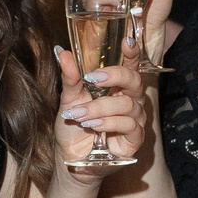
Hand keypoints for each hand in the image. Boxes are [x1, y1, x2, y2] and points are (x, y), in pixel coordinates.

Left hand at [52, 40, 149, 174]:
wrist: (70, 156)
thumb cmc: (73, 126)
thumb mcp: (69, 99)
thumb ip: (70, 77)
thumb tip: (62, 52)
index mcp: (117, 88)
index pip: (130, 66)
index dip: (133, 53)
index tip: (127, 41)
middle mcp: (130, 101)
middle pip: (134, 81)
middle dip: (114, 76)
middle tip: (92, 77)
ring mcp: (135, 120)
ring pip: (126, 105)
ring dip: (99, 108)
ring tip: (79, 115)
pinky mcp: (134, 140)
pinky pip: (128, 126)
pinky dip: (108, 123)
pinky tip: (92, 126)